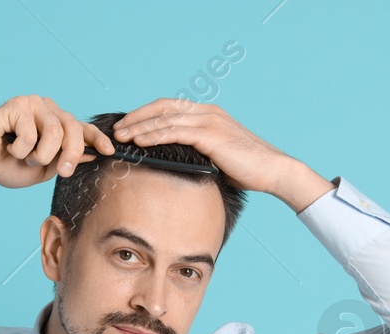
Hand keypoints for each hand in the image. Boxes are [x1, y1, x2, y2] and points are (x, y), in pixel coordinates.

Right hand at [0, 95, 117, 187]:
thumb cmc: (8, 165)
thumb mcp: (44, 169)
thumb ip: (65, 160)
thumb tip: (90, 154)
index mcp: (56, 123)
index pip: (82, 128)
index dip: (96, 138)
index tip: (109, 151)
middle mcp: (47, 109)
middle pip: (73, 128)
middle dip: (71, 153)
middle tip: (63, 172)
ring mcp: (32, 104)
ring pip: (54, 132)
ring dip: (40, 155)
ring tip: (25, 158)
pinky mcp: (16, 105)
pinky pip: (30, 133)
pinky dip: (21, 149)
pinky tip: (8, 146)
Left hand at [110, 100, 331, 210]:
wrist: (273, 170)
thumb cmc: (248, 169)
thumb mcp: (218, 157)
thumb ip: (198, 153)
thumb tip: (177, 165)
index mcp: (208, 114)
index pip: (169, 107)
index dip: (146, 114)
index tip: (129, 125)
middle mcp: (207, 112)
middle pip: (162, 108)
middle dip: (137, 118)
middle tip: (117, 128)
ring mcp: (208, 121)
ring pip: (165, 119)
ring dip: (140, 127)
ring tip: (121, 136)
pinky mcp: (210, 134)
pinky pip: (174, 132)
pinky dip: (154, 136)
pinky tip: (139, 142)